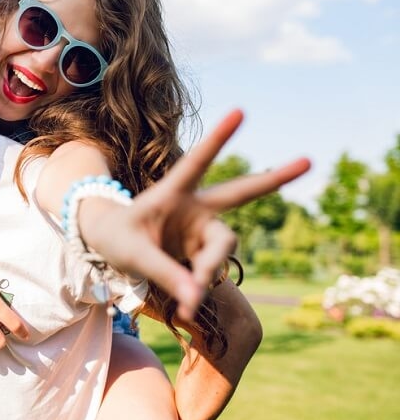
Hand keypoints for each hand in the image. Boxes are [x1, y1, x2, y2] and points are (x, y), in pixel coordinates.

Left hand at [88, 109, 309, 320]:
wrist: (111, 247)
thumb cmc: (117, 238)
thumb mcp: (133, 254)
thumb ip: (165, 273)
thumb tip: (197, 297)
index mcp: (173, 192)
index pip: (198, 162)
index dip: (219, 139)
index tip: (241, 112)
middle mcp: (195, 207)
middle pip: (240, 192)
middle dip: (274, 179)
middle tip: (308, 160)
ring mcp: (202, 230)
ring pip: (222, 248)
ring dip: (208, 270)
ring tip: (188, 299)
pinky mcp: (202, 251)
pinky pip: (210, 273)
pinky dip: (198, 290)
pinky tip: (185, 308)